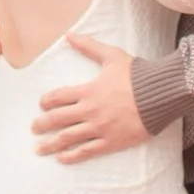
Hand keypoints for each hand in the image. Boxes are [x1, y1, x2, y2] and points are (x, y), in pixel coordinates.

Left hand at [33, 35, 148, 160]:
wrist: (159, 95)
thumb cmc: (137, 74)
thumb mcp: (111, 55)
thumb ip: (88, 46)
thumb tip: (69, 35)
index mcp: (88, 90)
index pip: (58, 97)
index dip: (46, 101)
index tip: (41, 105)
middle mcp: (90, 111)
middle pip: (57, 119)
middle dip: (42, 124)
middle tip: (34, 128)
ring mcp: (99, 128)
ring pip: (68, 138)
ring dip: (51, 144)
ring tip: (39, 149)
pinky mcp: (111, 142)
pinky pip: (87, 151)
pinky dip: (72, 156)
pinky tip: (62, 159)